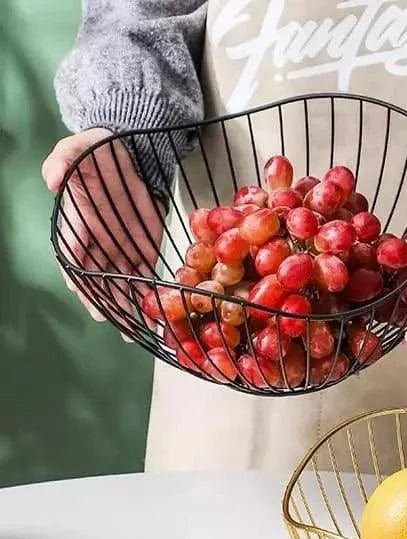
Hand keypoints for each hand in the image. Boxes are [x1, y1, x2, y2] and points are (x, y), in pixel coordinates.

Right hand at [42, 128, 163, 332]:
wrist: (122, 149)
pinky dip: (153, 291)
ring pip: (125, 283)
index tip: (91, 300)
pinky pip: (147, 271)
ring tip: (145, 329)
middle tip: (122, 327)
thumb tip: (53, 178)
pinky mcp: (143, 245)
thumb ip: (62, 162)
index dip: (81, 282)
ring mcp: (120, 247)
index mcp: (75, 226)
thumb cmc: (91, 152)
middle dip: (111, 305)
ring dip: (133, 306)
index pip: (74, 260)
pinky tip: (161, 309)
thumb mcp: (73, 150)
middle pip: (101, 281)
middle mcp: (97, 243)